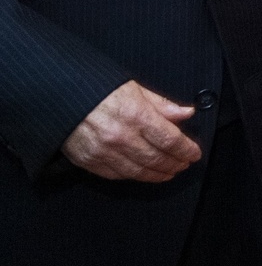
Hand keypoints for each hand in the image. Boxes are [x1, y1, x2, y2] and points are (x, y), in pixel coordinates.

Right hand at [63, 81, 199, 181]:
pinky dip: (134, 176)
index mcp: (136, 115)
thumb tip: (187, 113)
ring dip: (158, 174)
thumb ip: (162, 104)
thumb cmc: (100, 90)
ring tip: (170, 172)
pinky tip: (145, 174)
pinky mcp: (89, 161)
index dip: (186, 149)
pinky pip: (117, 175)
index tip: (195, 154)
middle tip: (185, 164)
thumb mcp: (135, 89)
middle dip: (175, 163)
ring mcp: (104, 152)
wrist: (62, 97)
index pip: (170, 139)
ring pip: (138, 171)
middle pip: (156, 158)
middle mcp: (121, 137)